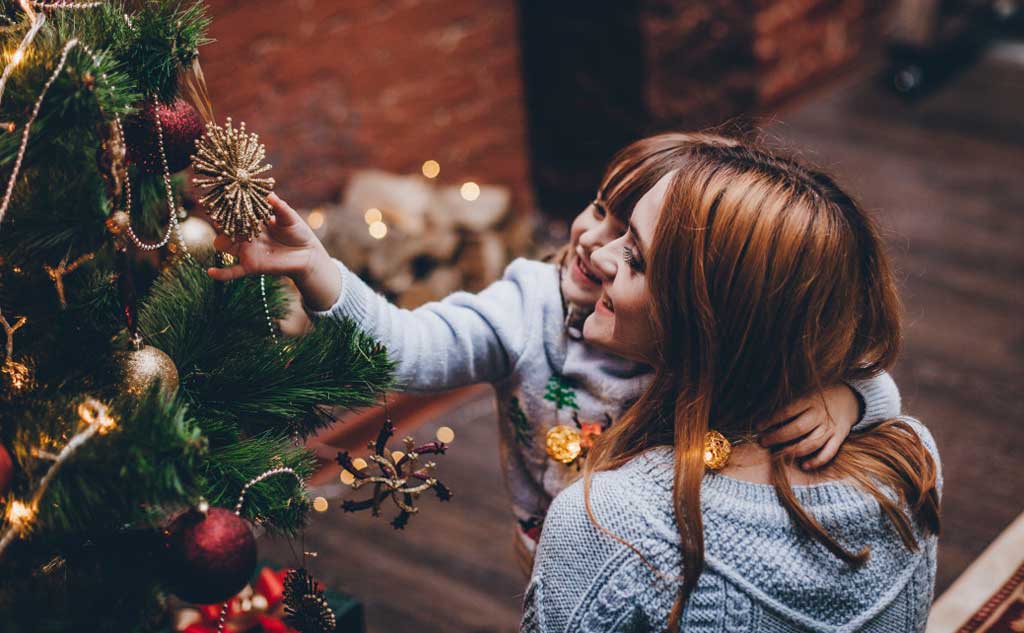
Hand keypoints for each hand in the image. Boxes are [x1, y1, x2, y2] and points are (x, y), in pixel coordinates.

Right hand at [207, 194, 340, 310]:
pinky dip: (221, 273)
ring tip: (220, 240)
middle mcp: (246, 234)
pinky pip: (232, 271)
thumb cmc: (298, 232)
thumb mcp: (289, 217)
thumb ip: (279, 207)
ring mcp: (246, 250)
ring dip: (221, 242)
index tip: (219, 199)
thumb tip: (270, 195)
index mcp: (253, 220)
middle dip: (221, 224)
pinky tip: (210, 272)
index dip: (228, 206)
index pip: (237, 211)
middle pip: (227, 228)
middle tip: (217, 218)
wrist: (307, 255)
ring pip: (226, 247)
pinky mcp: (250, 266)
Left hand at [758, 384, 859, 469]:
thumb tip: (764, 416)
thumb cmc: (818, 396)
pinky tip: (803, 465)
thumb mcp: (804, 393)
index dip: (770, 420)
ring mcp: (831, 427)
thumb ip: (788, 404)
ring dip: (792, 451)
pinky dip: (817, 461)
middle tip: (763, 442)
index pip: (787, 411)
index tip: (757, 427)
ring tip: (777, 455)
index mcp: (809, 400)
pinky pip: (829, 452)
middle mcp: (820, 414)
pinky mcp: (839, 438)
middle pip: (798, 429)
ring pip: (811, 443)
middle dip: (777, 437)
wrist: (850, 398)